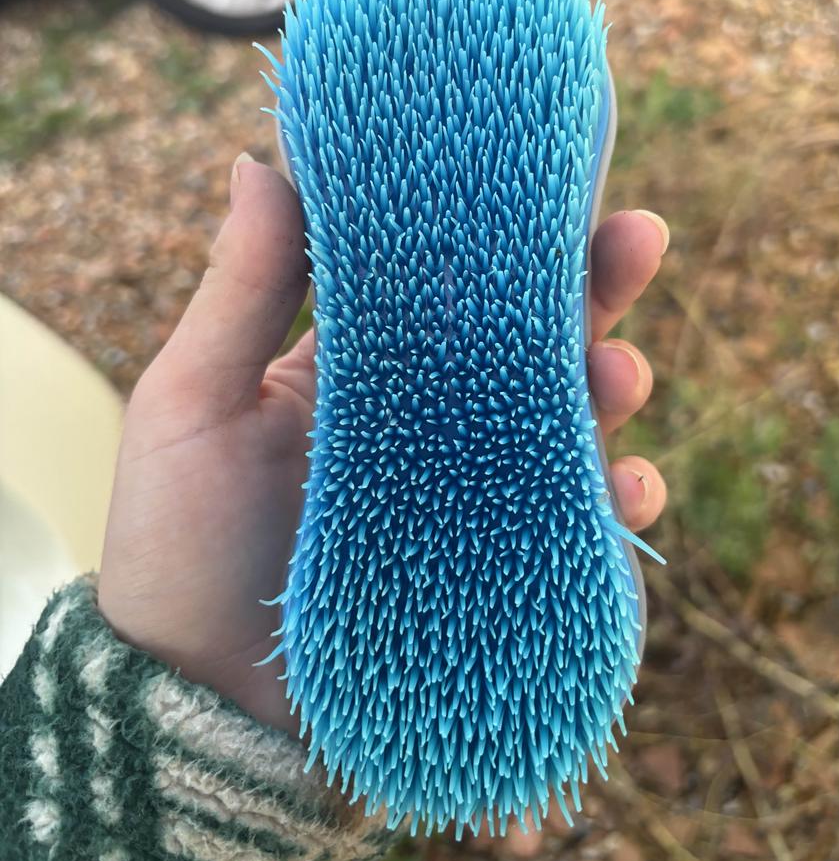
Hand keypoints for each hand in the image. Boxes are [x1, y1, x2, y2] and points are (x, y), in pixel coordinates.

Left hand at [98, 155, 667, 735]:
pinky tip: (624, 488)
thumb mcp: (192, 404)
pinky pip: (577, 525)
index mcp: (361, 368)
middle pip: (527, 340)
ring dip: (611, 385)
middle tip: (637, 240)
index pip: (446, 282)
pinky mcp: (500, 565)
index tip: (553, 174)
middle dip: (591, 288)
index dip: (502, 229)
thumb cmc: (179, 545)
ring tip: (618, 375)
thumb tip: (259, 161)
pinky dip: (614, 502)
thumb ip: (239, 291)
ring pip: (567, 422)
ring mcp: (470, 494)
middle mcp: (428, 422)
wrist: (198, 699)